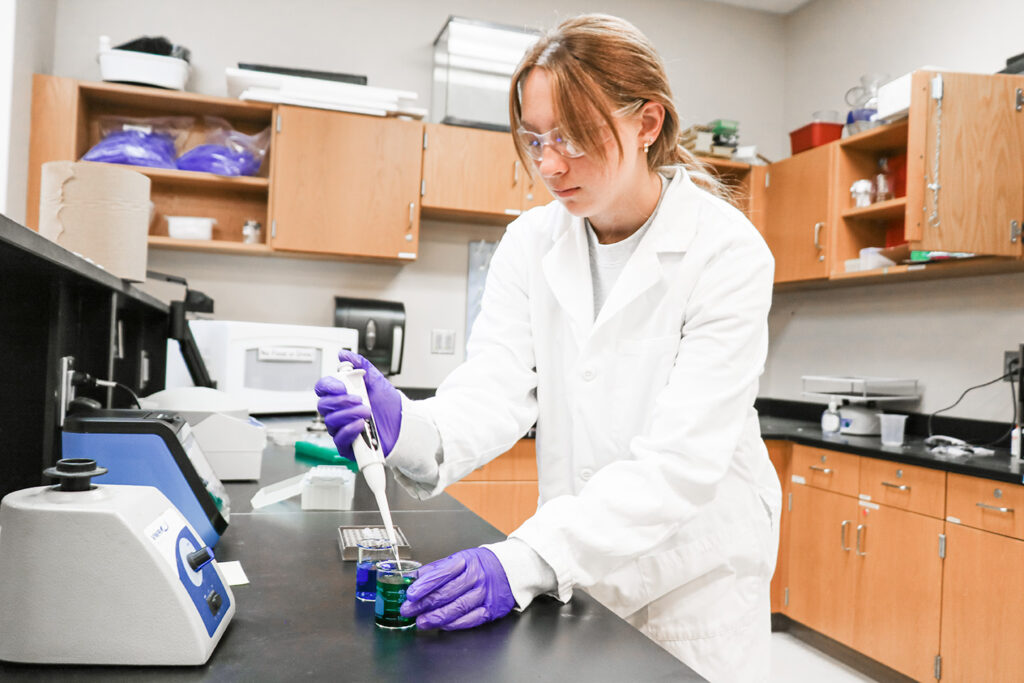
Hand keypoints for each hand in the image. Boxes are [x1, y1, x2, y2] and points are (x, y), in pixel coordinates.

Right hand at [313, 350, 401, 457]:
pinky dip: (349, 430)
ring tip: (367, 411)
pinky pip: (339, 439)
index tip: (341, 386)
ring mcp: (342, 428)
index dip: (327, 386)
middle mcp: (339, 412)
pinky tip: (361, 424)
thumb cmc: (389, 405)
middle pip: (323, 406)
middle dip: (341, 401)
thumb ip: (361, 365)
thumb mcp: (377, 380)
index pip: (322, 388)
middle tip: (359, 399)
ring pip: (331, 422)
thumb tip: (344, 355)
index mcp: (342, 395)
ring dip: (349, 414)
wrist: (404, 424)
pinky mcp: (348, 445)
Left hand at [400, 548, 514, 629]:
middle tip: (408, 610)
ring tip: (421, 622)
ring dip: (436, 617)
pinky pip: (471, 619)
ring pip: (457, 608)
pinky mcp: (491, 609)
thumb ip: (437, 569)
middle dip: (424, 603)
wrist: (511, 569)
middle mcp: (476, 578)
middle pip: (446, 593)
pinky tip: (442, 625)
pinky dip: (455, 624)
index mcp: (466, 562)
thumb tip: (413, 578)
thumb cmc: (482, 564)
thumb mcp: (460, 559)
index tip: (410, 594)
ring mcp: (484, 594)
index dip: (424, 585)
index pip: (441, 574)